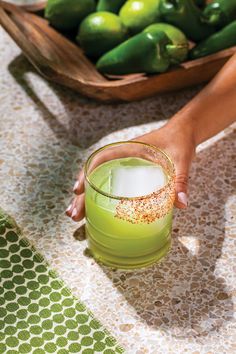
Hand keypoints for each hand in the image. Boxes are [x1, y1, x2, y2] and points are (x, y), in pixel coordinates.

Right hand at [66, 119, 195, 220]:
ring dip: (86, 197)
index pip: (100, 159)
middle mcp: (122, 157)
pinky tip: (95, 209)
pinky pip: (111, 183)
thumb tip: (180, 204)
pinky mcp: (131, 173)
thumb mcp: (181, 160)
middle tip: (73, 215)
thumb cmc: (179, 141)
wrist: (184, 132)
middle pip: (95, 175)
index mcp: (129, 149)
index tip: (77, 191)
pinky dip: (100, 196)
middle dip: (82, 195)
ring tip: (76, 216)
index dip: (86, 174)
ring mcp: (125, 166)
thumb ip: (180, 180)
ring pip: (99, 181)